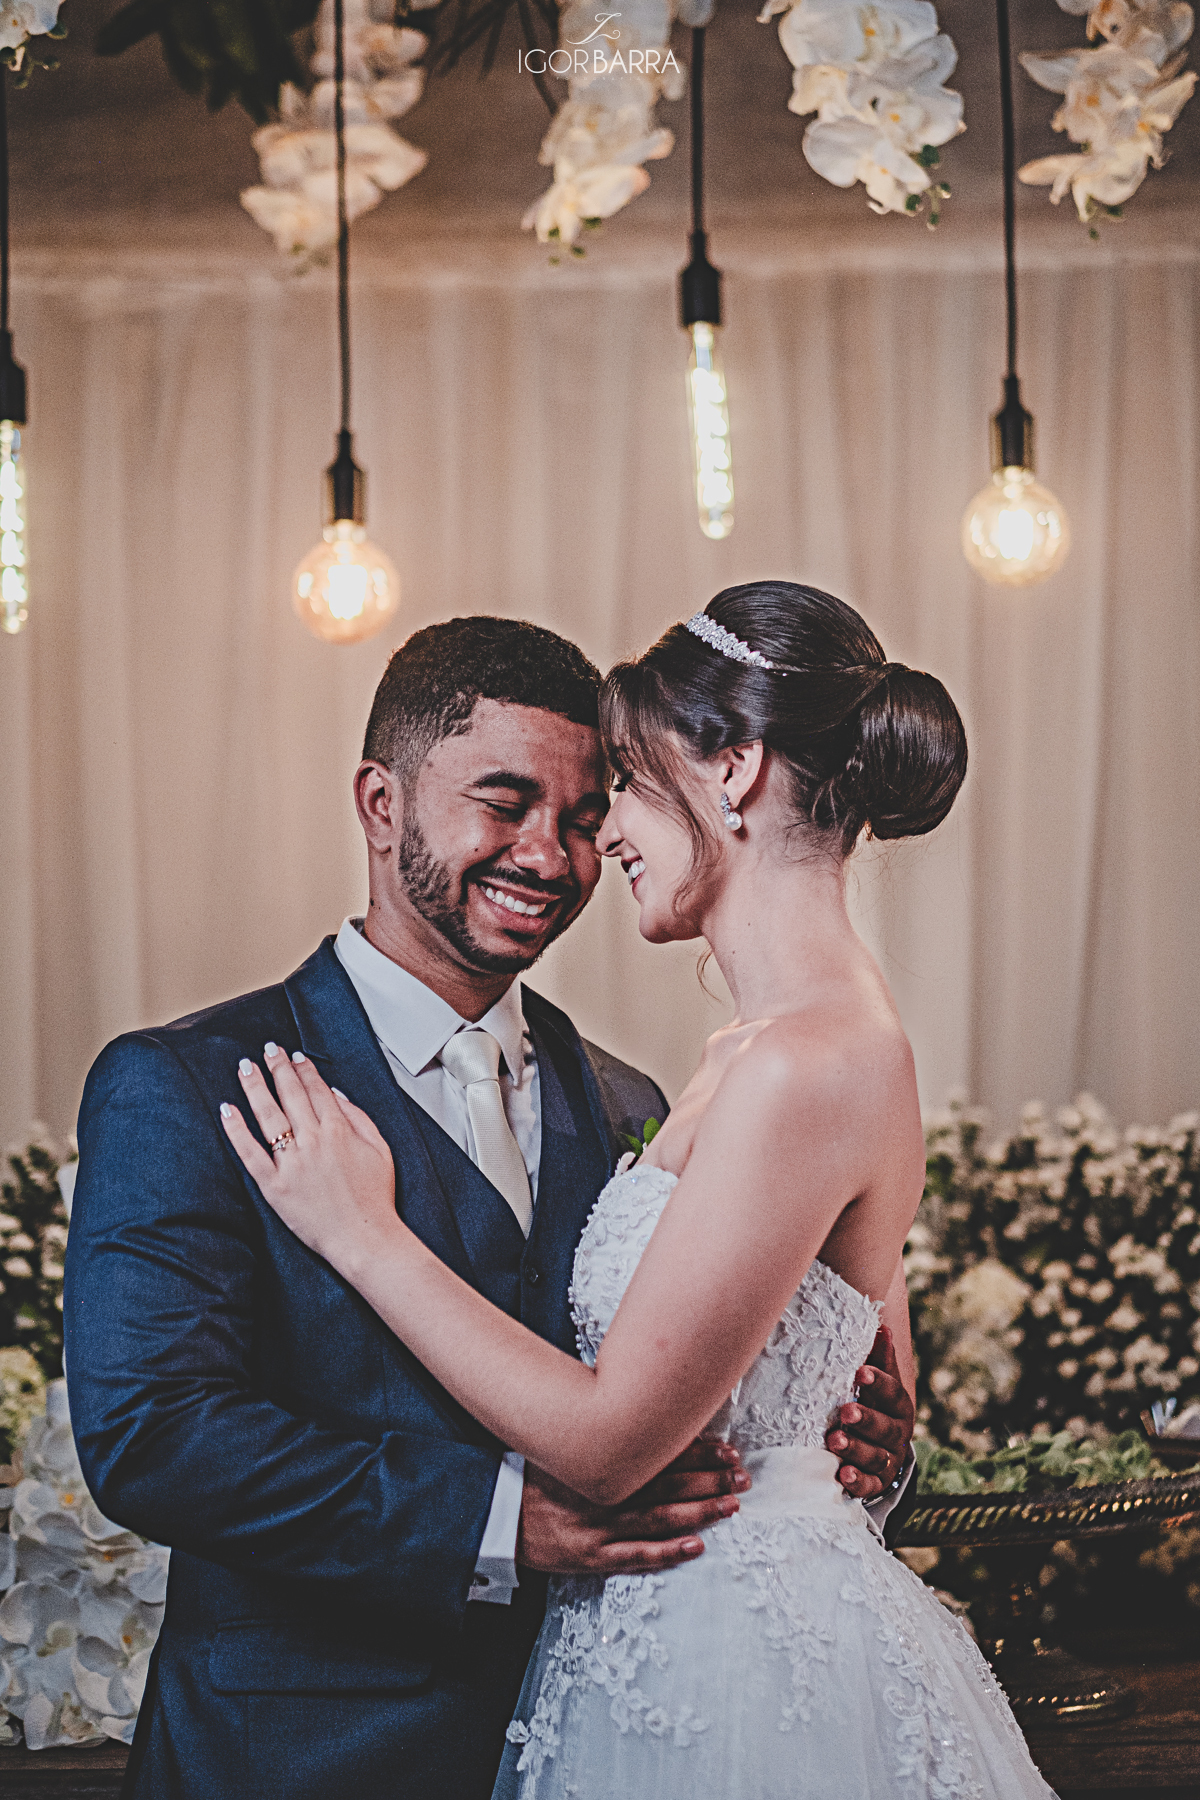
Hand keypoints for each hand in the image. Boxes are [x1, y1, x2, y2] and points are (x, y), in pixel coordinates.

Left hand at [220, 1045, 398, 1270]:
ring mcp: (292, 1163)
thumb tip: (336, 1094)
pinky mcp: (275, 1186)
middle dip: (277, 1068)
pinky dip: (237, 1131)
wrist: (365, 1237)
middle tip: (266, 1050)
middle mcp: (313, 1141)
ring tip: (244, 1068)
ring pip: (268, 1116)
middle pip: (290, 1095)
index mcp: (338, 1130)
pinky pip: (250, 1153)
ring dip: (255, 1087)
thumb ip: (359, 1117)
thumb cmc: (374, 1198)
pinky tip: (228, 1111)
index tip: (294, 1057)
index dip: (303, 1070)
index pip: (316, 1089)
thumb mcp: (380, 1149)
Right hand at [517, 1439, 750, 1576]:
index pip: (658, 1453)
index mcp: (601, 1461)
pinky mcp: (592, 1558)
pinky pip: (635, 1556)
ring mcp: (600, 1527)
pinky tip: (695, 1546)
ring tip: (732, 1505)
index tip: (727, 1447)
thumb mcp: (564, 1445)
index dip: (697, 1451)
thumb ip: (601, 1433)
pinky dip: (667, 1552)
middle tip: (743, 1475)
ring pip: (659, 1519)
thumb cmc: (535, 1478)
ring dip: (700, 1512)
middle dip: (710, 1479)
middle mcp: (605, 1492)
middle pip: (667, 1485)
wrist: (495, 1517)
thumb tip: (642, 1408)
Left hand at [825, 1325, 913, 1502]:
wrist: (882, 1448)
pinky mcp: (877, 1484)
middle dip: (865, 1419)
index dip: (878, 1382)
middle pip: (884, 1427)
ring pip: (875, 1456)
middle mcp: (897, 1434)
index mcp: (899, 1405)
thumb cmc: (874, 1404)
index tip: (860, 1372)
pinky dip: (857, 1482)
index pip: (892, 1392)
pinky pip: (869, 1486)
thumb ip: (878, 1358)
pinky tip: (843, 1475)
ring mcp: (888, 1461)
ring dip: (855, 1449)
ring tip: (834, 1441)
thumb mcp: (877, 1382)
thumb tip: (881, 1325)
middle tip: (845, 1411)